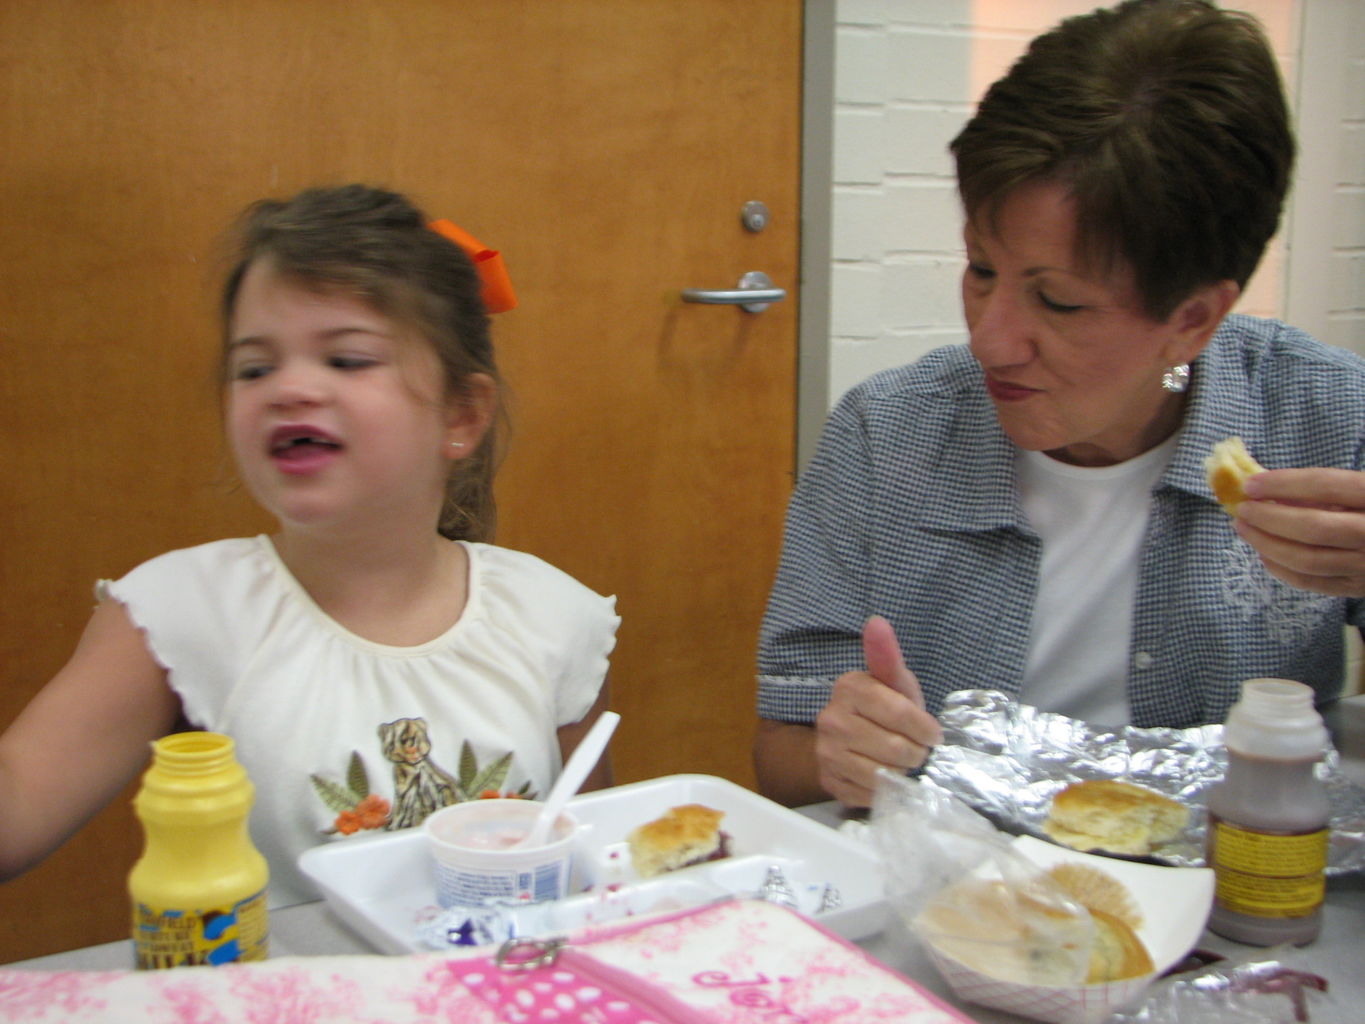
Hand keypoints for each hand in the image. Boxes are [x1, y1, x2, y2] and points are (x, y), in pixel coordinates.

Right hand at [813, 615, 942, 807]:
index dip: (923, 727)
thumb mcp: (892, 682)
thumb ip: (887, 655)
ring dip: (901, 771)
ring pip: (884, 774)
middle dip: (914, 751)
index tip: (932, 732)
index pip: (899, 712)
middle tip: (913, 747)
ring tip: (898, 761)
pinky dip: (886, 789)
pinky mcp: (830, 782)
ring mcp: (826, 753)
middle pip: (895, 747)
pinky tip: (883, 775)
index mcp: (848, 687)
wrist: (846, 741)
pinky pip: (872, 795)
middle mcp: (830, 719)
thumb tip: (877, 621)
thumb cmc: (880, 708)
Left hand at [1237, 468, 1364, 596]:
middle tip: (1242, 509)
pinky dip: (1281, 569)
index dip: (1284, 483)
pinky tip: (1263, 554)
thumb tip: (1269, 492)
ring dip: (1267, 544)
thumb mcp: (1358, 489)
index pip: (1326, 486)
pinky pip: (1312, 582)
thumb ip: (1322, 490)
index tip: (1251, 484)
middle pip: (1313, 527)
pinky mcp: (1357, 588)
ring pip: (1308, 560)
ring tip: (1244, 528)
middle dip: (1269, 518)